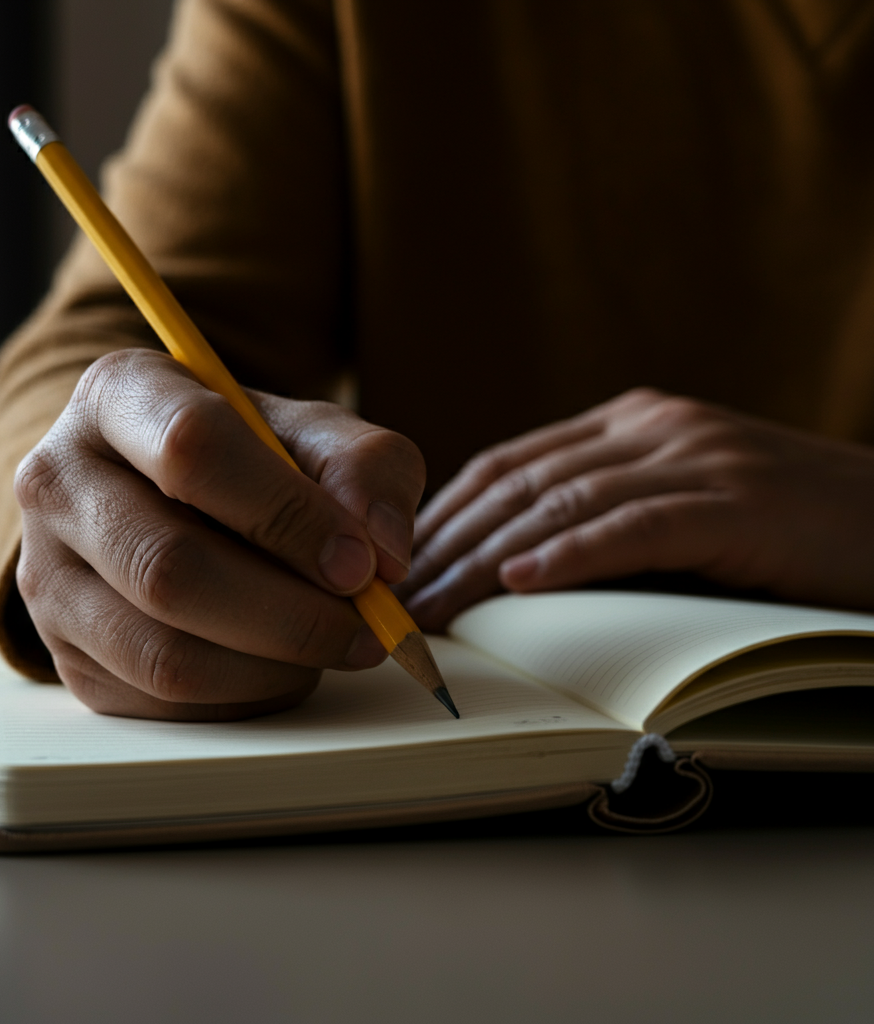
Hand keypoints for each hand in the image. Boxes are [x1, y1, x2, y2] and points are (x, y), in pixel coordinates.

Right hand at [14, 348, 424, 719]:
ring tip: (329, 645)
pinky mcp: (64, 652)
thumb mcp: (314, 434)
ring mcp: (46, 574)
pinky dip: (242, 697)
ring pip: (162, 652)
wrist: (165, 496)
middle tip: (366, 629)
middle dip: (291, 614)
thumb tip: (383, 553)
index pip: (194, 447)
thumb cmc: (247, 460)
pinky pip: (159, 701)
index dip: (289, 514)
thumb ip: (365, 467)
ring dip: (272, 665)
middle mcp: (59, 481)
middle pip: (170, 568)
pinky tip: (279, 665)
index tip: (362, 564)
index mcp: (119, 396)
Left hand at [401, 387, 873, 629]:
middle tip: (395, 593)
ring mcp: (696, 457)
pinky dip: (570, 553)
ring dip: (487, 557)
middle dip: (450, 539)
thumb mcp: (679, 504)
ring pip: (562, 502)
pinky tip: (520, 579)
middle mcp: (654, 426)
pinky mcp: (735, 502)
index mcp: (633, 421)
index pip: (512, 462)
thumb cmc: (780, 527)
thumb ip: (607, 511)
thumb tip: (512, 564)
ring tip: (434, 601)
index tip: (401, 561)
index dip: (447, 512)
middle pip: (521, 480)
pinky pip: (634, 527)